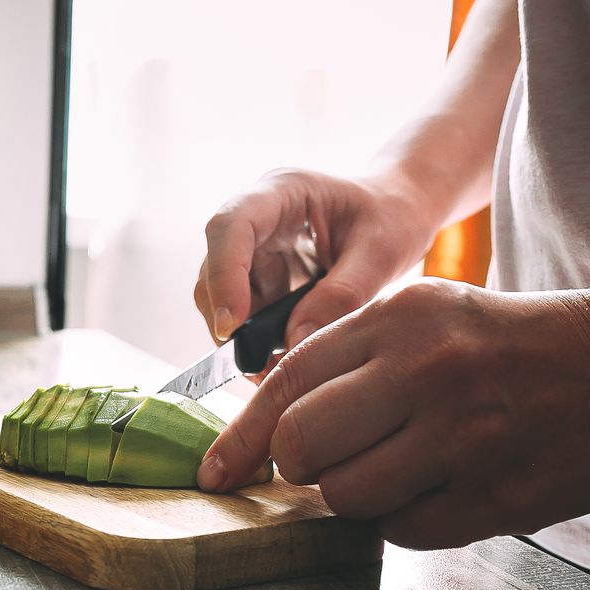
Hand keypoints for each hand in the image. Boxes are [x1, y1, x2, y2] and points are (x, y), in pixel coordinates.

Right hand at [194, 169, 439, 351]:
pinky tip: (280, 362)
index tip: (232, 325)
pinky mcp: (260, 277)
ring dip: (240, 335)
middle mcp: (256, 219)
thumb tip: (294, 343)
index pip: (230, 226)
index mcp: (281, 192)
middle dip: (227, 316)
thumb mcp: (382, 251)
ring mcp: (254, 249)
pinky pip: (245, 312)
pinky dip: (256, 341)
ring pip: (221, 295)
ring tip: (272, 371)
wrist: (400, 211)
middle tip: (254, 365)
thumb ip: (342, 294)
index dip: (224, 275)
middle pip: (215, 266)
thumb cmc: (394, 216)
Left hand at [197, 278, 589, 549]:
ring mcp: (464, 438)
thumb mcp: (418, 318)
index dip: (242, 435)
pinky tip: (432, 484)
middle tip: (326, 458)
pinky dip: (400, 517)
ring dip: (352, 493)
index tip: (216, 469)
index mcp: (398, 319)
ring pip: (345, 496)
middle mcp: (427, 373)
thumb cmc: (493, 345)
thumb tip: (263, 429)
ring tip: (392, 465)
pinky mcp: (496, 496)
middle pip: (301, 446)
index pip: (286, 382)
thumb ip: (342, 359)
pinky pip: (400, 530)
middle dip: (298, 463)